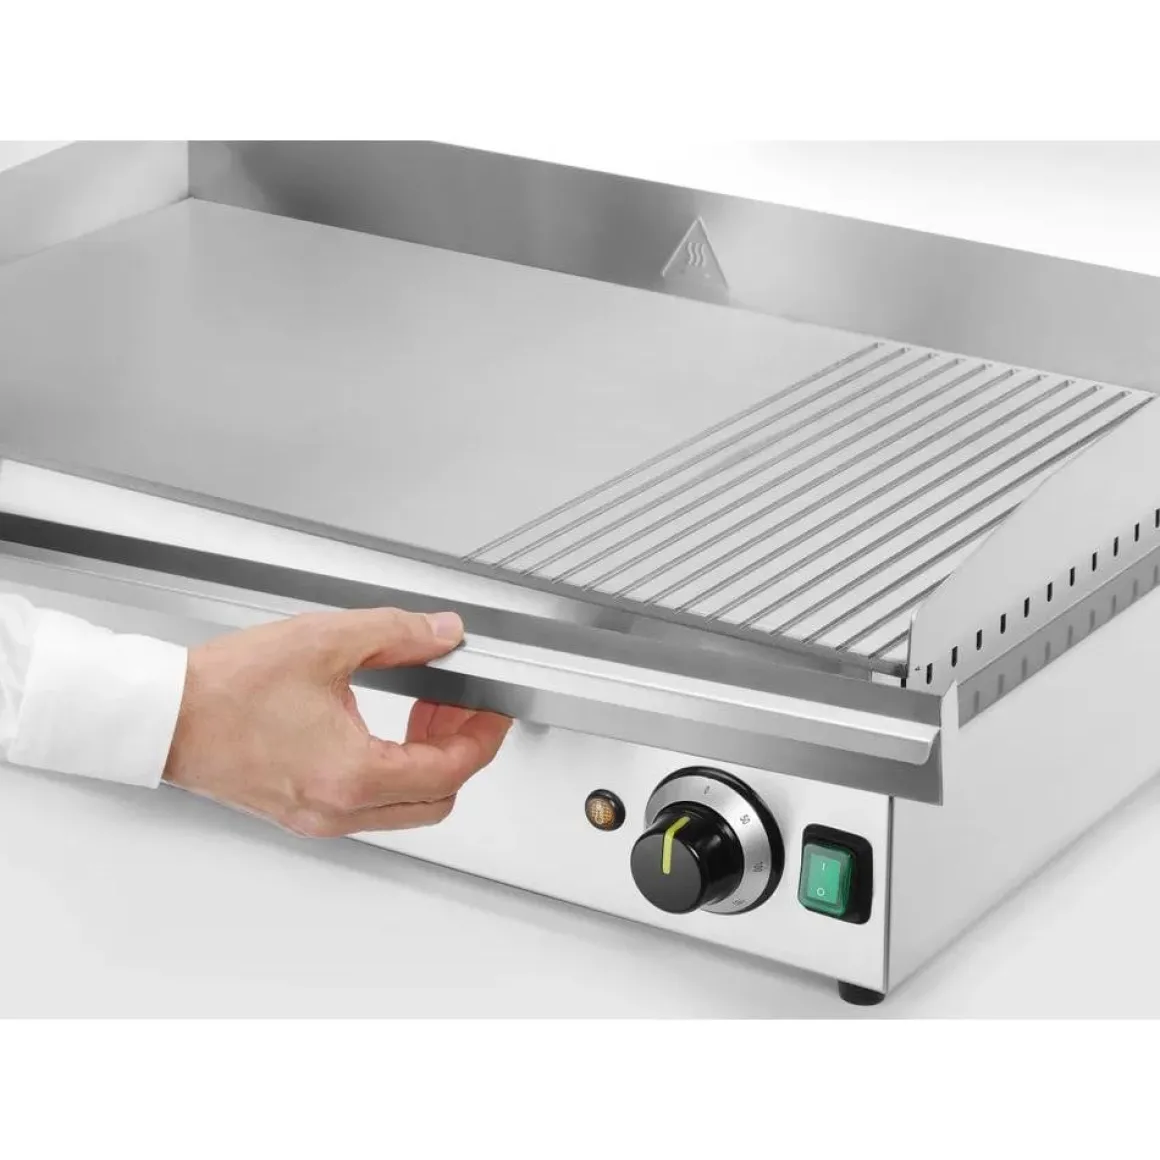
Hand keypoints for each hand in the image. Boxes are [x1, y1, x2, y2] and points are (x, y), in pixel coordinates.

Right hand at [162, 607, 511, 836]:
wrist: (163, 715)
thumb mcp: (325, 641)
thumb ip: (398, 633)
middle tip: (462, 704)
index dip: (484, 735)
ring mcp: (320, 817)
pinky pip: (371, 802)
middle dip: (461, 749)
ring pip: (407, 806)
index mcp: (352, 775)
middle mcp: (338, 809)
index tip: (493, 708)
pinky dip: (393, 768)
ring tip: (425, 707)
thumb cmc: (224, 688)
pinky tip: (385, 723)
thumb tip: (443, 632)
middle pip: (438, 799)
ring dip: (428, 760)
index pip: (452, 770)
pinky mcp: (303, 811)